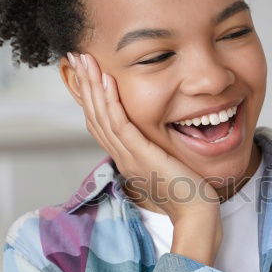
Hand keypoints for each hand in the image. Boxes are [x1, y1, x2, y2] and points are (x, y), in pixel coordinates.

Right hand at [65, 52, 222, 228]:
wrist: (196, 214)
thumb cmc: (188, 194)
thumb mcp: (166, 167)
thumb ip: (156, 152)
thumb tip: (156, 140)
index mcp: (126, 158)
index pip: (100, 123)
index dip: (90, 97)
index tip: (85, 73)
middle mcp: (122, 156)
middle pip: (94, 115)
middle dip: (84, 84)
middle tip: (75, 57)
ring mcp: (129, 156)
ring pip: (101, 116)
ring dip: (92, 85)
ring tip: (84, 60)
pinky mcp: (141, 155)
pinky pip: (120, 124)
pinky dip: (111, 101)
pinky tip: (107, 80)